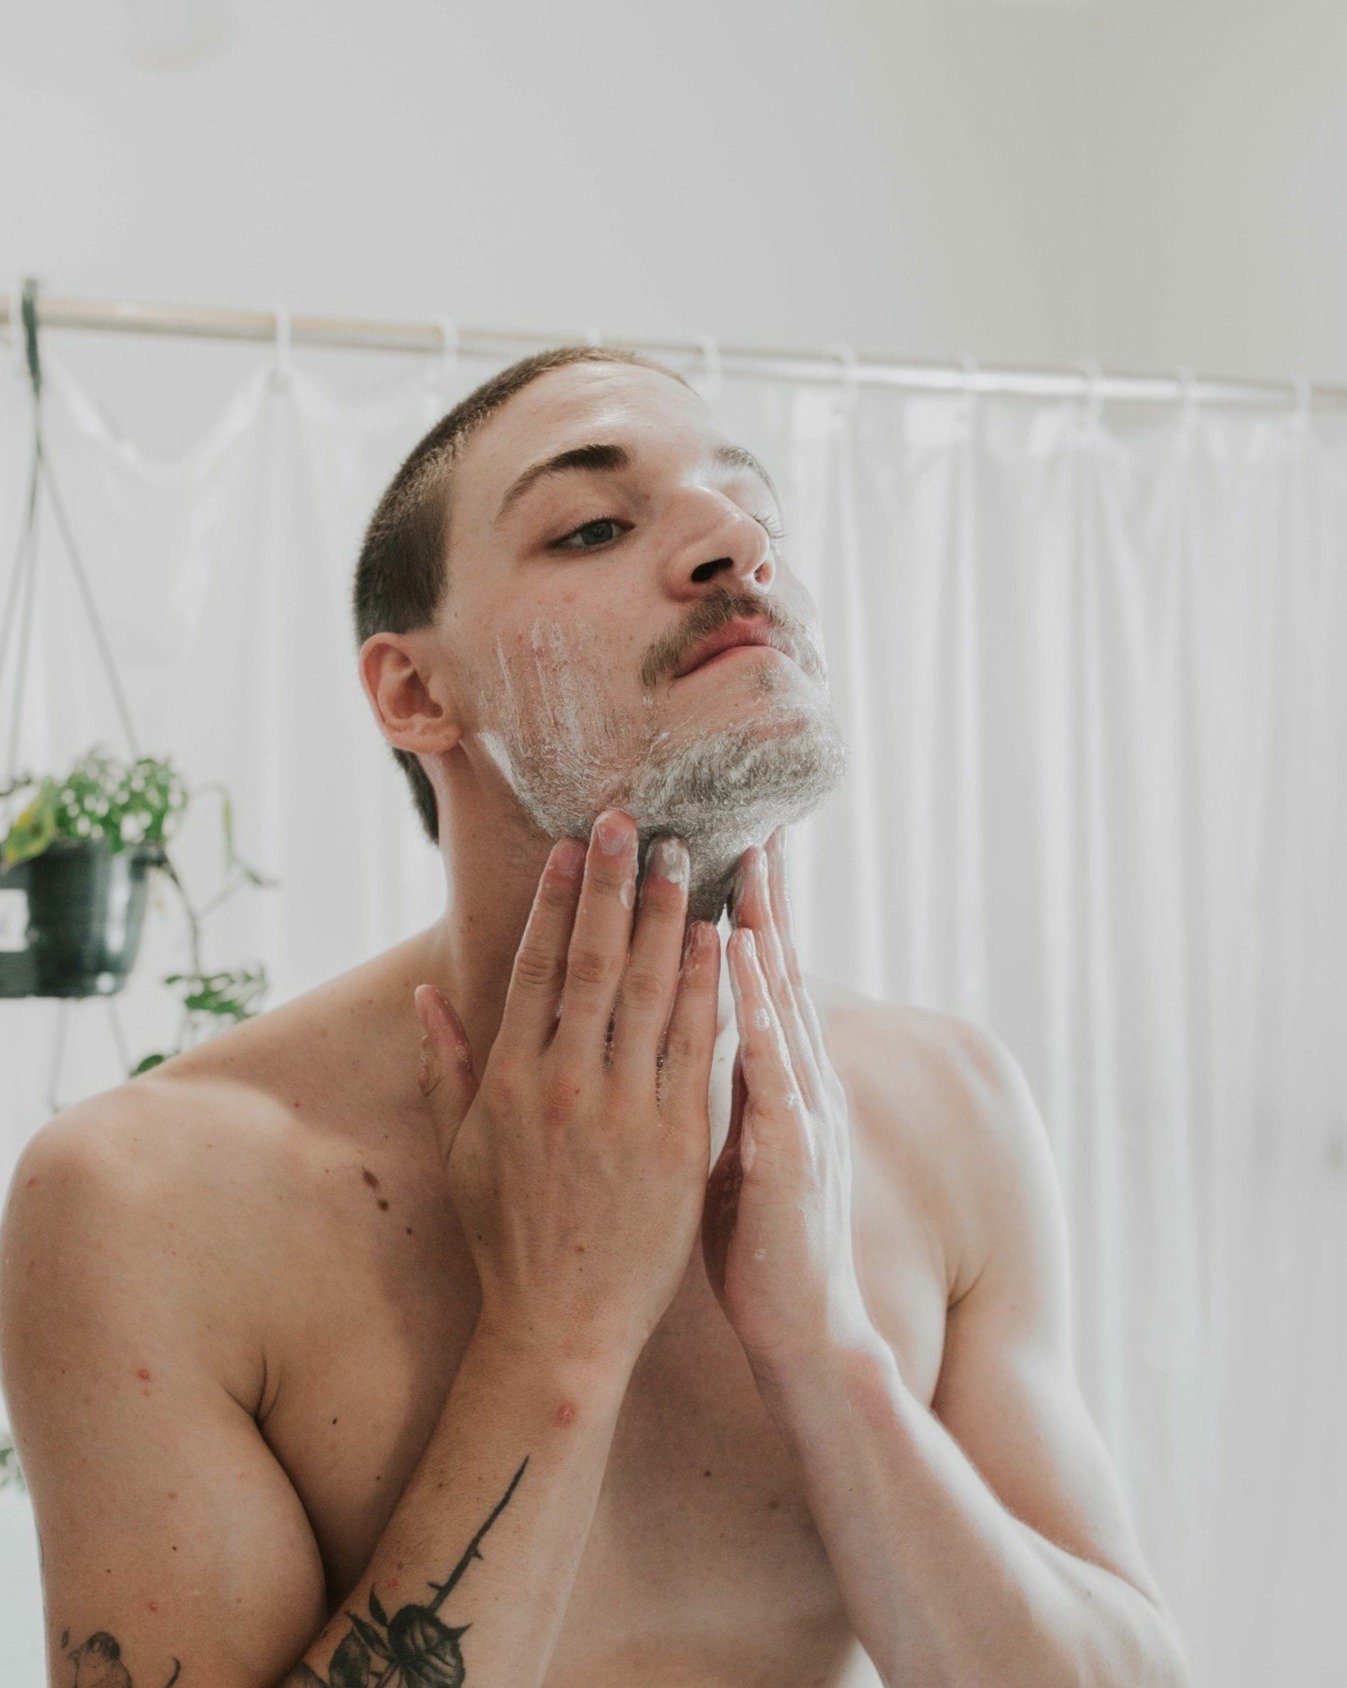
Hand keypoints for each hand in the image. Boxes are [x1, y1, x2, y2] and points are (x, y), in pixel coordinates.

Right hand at [413, 810, 720, 1373]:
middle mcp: (567, 1082)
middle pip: (597, 960)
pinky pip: (699, 1044)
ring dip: (668, 917)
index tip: (573, 846)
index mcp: (510, 1078)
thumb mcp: (458, 1151)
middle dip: (615, 885)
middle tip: (634, 821)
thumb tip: (425, 992)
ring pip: (652, 990)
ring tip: (684, 858)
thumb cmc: (507, 1236)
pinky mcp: (681, 1138)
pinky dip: (709, 987)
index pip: (537, 966)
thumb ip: (442, 1065)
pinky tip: (721, 938)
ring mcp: (627, 1109)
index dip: (557, 900)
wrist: (561, 1323)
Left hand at [702, 825, 873, 1382]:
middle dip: (764, 899)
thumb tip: (694, 1042)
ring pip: (778, 1002)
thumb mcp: (735, 1152)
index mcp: (780, 1085)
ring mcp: (802, 1112)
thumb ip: (722, 1091)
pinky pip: (769, 1061)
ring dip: (761, 927)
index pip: (760, 986)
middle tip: (750, 828)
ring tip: (744, 862)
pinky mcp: (791, 1149)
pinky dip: (753, 1001)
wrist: (806, 1334)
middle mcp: (799, 1085)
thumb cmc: (761, 1245)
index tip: (731, 857)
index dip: (751, 919)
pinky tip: (734, 952)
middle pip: (777, 976)